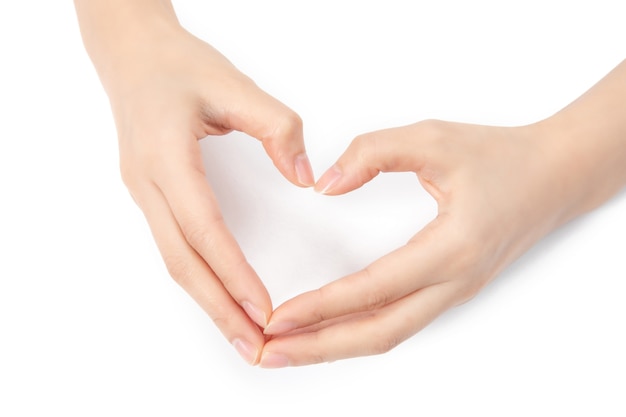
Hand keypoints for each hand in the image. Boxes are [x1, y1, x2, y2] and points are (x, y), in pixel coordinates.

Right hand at [74, 1, 313, 364]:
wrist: (131, 53)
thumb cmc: (178, 65)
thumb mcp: (233, 84)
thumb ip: (277, 128)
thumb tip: (306, 179)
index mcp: (165, 156)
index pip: (204, 228)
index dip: (233, 273)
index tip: (262, 309)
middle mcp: (147, 184)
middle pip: (183, 261)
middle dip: (218, 308)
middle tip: (254, 347)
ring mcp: (143, 193)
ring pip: (175, 261)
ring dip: (207, 302)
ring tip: (241, 336)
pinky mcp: (150, 195)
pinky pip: (175, 247)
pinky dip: (200, 279)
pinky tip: (220, 296)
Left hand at [261, 90, 625, 366]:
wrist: (554, 177)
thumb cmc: (500, 157)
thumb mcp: (434, 137)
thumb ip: (374, 153)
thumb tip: (325, 185)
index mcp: (451, 248)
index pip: (373, 288)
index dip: (320, 306)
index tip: (277, 317)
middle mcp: (453, 283)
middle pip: (377, 333)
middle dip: (318, 347)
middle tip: (269, 352)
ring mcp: (453, 292)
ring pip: (387, 335)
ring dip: (335, 346)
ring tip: (289, 349)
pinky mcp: (449, 290)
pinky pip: (397, 322)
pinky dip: (357, 333)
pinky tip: (329, 330)